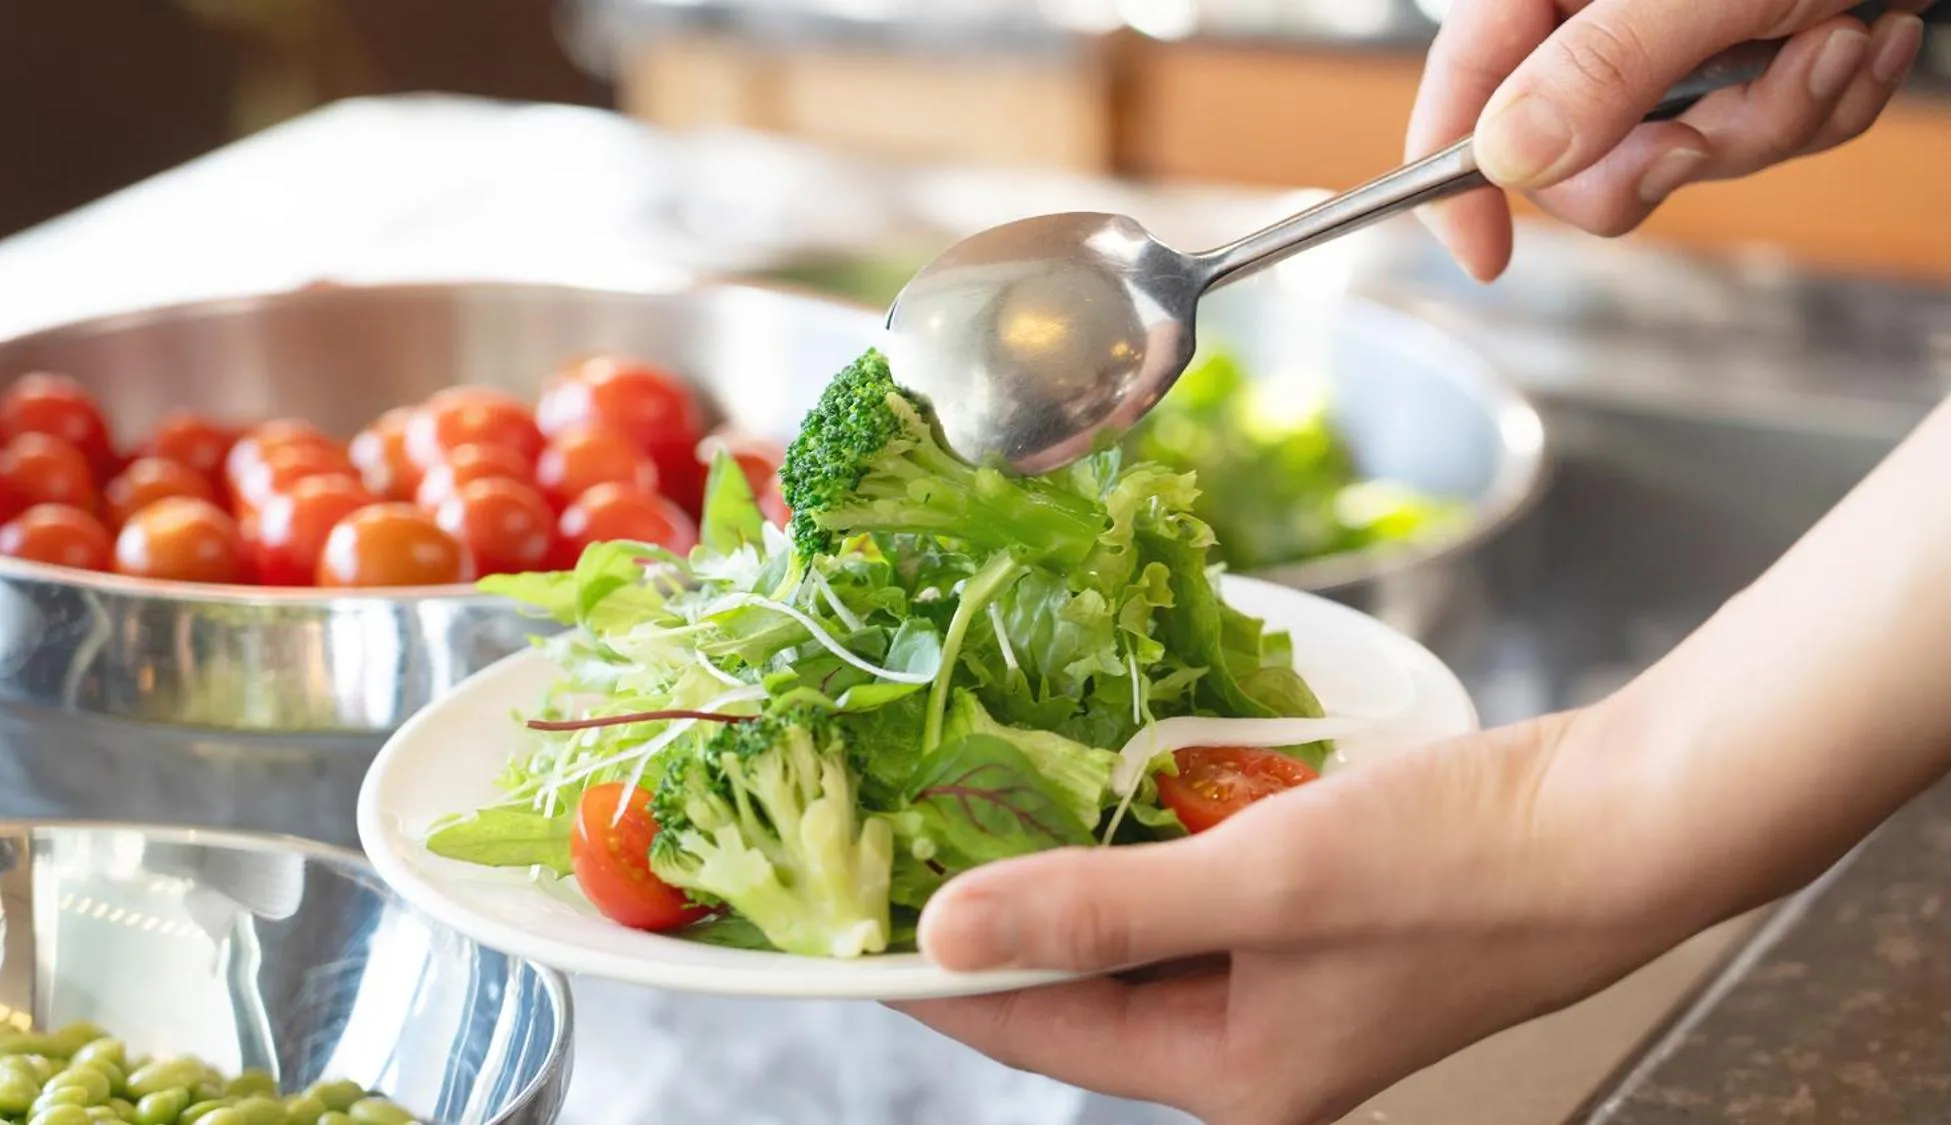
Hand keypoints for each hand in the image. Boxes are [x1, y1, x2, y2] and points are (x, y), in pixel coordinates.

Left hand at [900, 399, 1950, 1123]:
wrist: (1622, 823)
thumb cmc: (1467, 870)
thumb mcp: (1263, 882)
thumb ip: (1099, 905)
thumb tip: (945, 933)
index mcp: (1231, 1073)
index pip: (1036, 1026)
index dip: (937, 972)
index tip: (849, 922)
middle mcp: (1248, 1040)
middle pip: (1080, 977)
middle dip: (998, 906)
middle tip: (912, 825)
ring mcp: (1283, 977)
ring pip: (1135, 923)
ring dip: (1072, 859)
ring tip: (985, 789)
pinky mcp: (1316, 915)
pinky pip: (1197, 883)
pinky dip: (1150, 831)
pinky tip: (1110, 771)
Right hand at [1407, 0, 1933, 279]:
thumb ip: (1602, 69)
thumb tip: (1507, 159)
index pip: (1465, 89)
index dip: (1456, 182)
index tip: (1486, 258)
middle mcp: (1603, 17)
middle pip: (1576, 151)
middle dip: (1672, 155)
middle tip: (1716, 128)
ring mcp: (1678, 44)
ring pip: (1686, 154)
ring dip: (1778, 120)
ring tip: (1836, 36)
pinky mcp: (1751, 60)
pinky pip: (1765, 136)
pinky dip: (1826, 104)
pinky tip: (1864, 35)